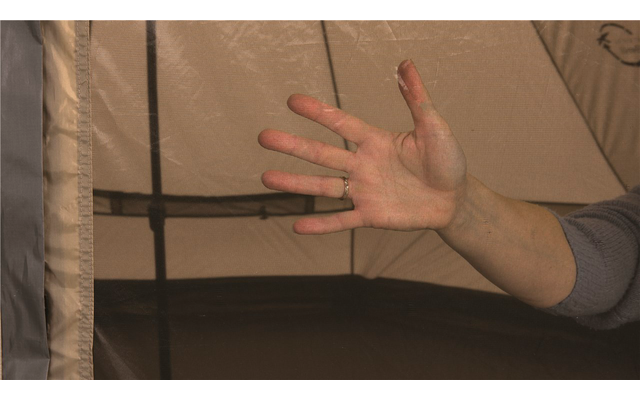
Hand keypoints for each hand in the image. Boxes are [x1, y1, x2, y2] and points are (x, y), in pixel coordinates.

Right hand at [259, 60, 467, 233]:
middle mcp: (363, 165)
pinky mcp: (371, 216)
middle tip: (264, 137)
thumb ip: (417, 99)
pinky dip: (322, 224)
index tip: (292, 101)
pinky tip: (298, 226)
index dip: (318, 112)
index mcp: (375, 141)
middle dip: (293, 145)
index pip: (341, 123)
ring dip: (296, 183)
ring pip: (324, 186)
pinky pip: (342, 220)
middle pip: (322, 154)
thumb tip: (405, 64)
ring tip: (267, 177)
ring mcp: (364, 191)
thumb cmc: (448, 161)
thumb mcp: (434, 127)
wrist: (456, 200)